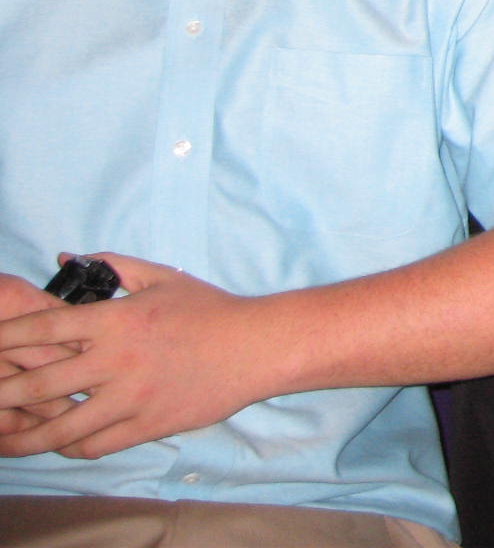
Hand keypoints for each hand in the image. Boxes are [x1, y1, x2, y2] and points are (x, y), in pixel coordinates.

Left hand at [0, 254, 276, 458]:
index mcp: (117, 319)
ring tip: (1, 439)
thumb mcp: (161, 277)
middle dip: (0, 394)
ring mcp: (130, 397)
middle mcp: (116, 360)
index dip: (5, 338)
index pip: (45, 328)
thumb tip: (65, 257)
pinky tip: (58, 445)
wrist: (256, 346)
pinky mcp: (146, 425)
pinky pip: (94, 445)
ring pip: (61, 428)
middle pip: (39, 384)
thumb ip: (111, 265)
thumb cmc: (208, 308)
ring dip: (23, 436)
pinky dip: (70, 447)